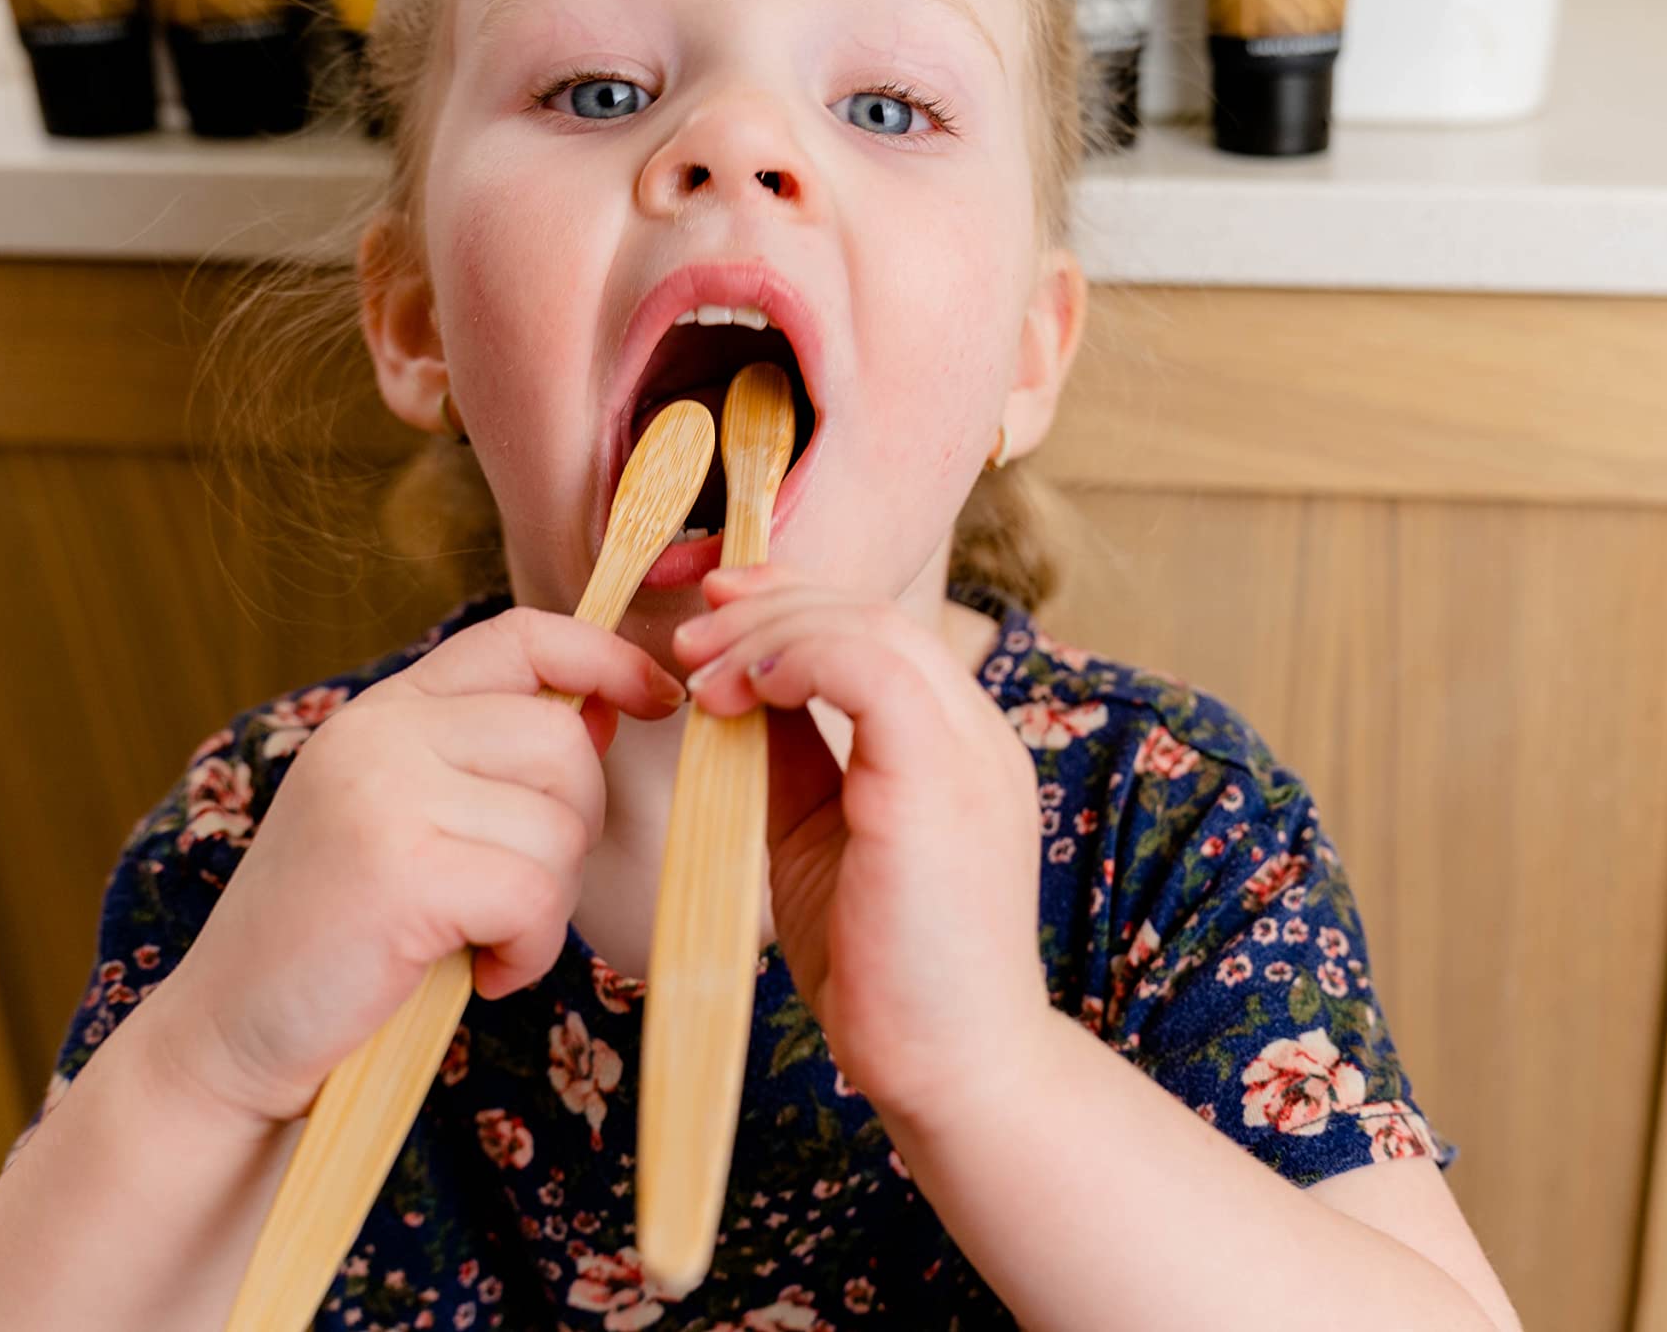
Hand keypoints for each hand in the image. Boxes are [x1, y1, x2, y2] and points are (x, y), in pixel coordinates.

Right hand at [143, 608, 684, 1123]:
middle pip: (562, 742)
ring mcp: (382, 794)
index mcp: (385, 710)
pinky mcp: (398, 870)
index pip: (523, 636)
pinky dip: (531, 949)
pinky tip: (484, 975)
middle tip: (516, 899)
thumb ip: (492, 760)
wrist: (232, 1040)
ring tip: (484, 941)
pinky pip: (535, 894)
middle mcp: (378, 733)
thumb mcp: (412, 820)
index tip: (657, 700)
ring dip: (548, 904)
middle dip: (573, 830)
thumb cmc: (343, 939)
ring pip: (558, 825)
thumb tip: (610, 706)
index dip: (607, 658)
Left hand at [674, 565, 1048, 1122]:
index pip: (878, 630)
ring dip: (769, 631)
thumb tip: (730, 692)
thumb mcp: (818, 838)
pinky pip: (872, 673)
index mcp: (953, 746)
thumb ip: (790, 760)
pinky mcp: (940, 783)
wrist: (950, 1067)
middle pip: (873, 612)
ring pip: (871, 628)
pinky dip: (797, 662)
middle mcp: (975, 734)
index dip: (793, 600)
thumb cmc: (885, 973)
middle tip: (690, 621)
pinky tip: (738, 692)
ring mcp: (970, 754)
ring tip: (696, 665)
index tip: (715, 605)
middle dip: (771, 598)